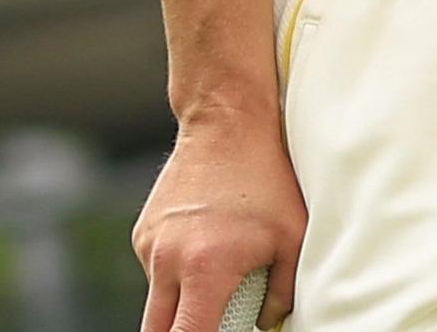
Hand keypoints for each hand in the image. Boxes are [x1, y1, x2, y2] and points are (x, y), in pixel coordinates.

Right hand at [135, 111, 300, 329]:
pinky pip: (155, 270)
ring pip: (157, 298)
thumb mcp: (293, 235)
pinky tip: (206, 244)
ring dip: (181, 301)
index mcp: (205, 268)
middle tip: (208, 322)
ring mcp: (148, 247)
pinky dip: (176, 273)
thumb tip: (270, 323)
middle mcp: (167, 261)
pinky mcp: (142, 233)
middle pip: (156, 330)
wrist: (226, 125)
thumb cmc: (269, 179)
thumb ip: (284, 290)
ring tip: (220, 268)